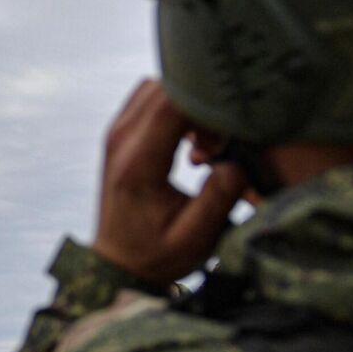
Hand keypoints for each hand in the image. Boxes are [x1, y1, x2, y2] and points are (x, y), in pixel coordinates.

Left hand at [92, 80, 249, 285]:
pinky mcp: (120, 133)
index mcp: (138, 162)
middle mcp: (121, 139)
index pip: (173, 103)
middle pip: (167, 87)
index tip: (232, 128)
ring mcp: (116, 133)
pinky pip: (150, 99)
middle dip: (202, 104)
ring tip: (206, 145)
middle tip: (219, 143)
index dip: (210, 105)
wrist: (119, 264)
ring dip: (188, 105)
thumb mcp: (196, 238)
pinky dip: (176, 109)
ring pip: (158, 87)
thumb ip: (219, 197)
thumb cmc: (158, 254)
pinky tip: (192, 140)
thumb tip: (235, 161)